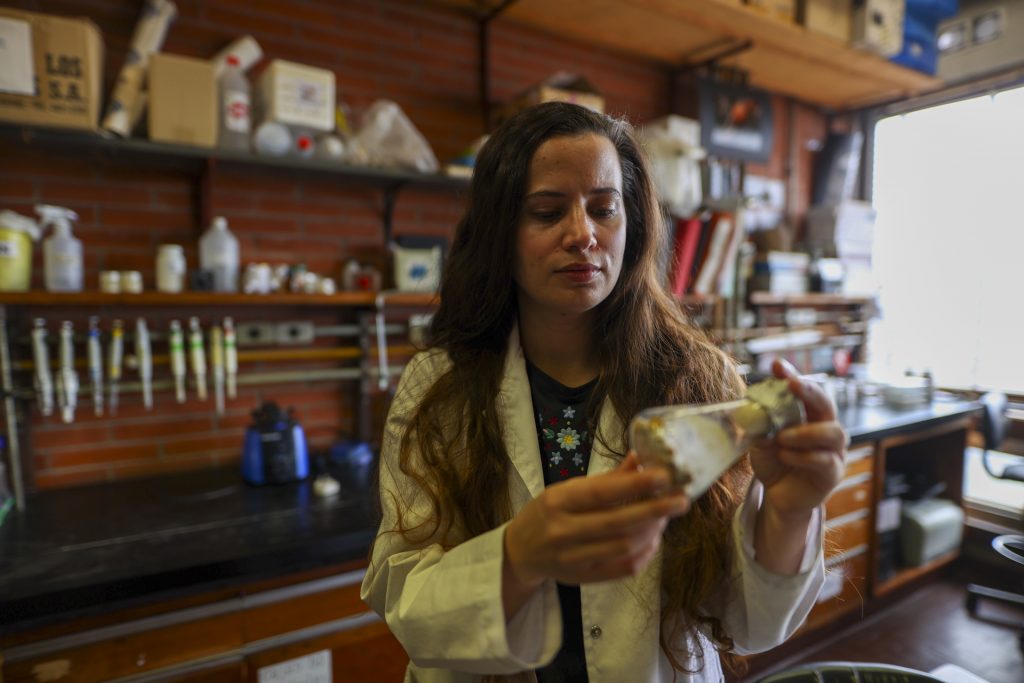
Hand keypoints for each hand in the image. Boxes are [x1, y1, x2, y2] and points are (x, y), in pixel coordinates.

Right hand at [504, 453, 688, 591]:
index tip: (664, 476)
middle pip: (618, 522)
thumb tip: (641, 458)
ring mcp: (572, 558)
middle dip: (655, 510)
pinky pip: (623, 568)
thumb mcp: (568, 489)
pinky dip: (644, 553)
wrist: (520, 552)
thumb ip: (606, 479)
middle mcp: (563, 530)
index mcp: (558, 501)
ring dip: (652, 531)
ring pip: (624, 546)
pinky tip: (653, 539)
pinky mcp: (582, 578)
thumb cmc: (548, 513)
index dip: (635, 484)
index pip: (602, 492)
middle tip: (681, 500)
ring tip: (666, 517)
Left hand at [749, 359, 847, 518]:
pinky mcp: (833, 473)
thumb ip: (760, 425)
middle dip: (810, 391)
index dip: (791, 375)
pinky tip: (784, 455)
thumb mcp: (761, 440)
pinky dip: (802, 456)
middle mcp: (825, 428)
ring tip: (783, 437)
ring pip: (834, 432)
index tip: (777, 365)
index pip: (803, 390)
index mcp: (807, 415)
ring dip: (806, 432)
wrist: (779, 496)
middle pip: (827, 404)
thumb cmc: (774, 461)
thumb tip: (752, 409)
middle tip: (792, 385)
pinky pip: (825, 460)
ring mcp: (833, 450)